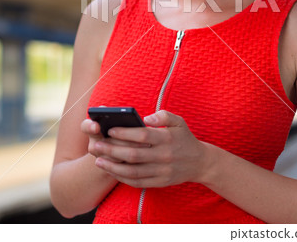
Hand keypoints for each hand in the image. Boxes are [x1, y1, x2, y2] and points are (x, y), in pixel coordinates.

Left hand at [93, 110, 210, 187]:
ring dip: (113, 167)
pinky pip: (138, 182)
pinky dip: (122, 178)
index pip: (142, 136)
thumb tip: (146, 118)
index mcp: (167, 138)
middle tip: (96, 145)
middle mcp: (164, 156)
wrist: (200, 162)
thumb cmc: (184, 138)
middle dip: (112, 150)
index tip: (110, 130)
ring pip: (133, 171)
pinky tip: (112, 171)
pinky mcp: (160, 182)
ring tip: (98, 160)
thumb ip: (163, 115)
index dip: (125, 133)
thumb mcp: (179, 121)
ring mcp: (162, 171)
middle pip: (134, 155)